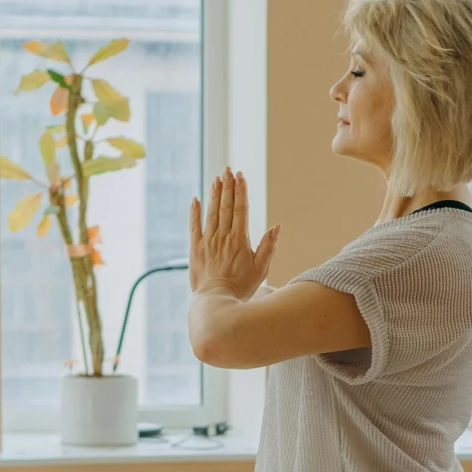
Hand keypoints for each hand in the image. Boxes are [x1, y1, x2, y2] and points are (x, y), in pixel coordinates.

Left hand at [189, 170, 278, 298]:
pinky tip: (196, 199)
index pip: (240, 209)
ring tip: (217, 178)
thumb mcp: (261, 269)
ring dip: (215, 194)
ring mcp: (208, 242)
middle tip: (228, 169)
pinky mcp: (195, 249)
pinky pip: (194, 226)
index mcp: (240, 240)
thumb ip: (268, 246)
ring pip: (211, 212)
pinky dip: (194, 212)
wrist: (217, 302)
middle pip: (226, 206)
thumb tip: (277, 226)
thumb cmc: (242, 288)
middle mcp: (223, 237)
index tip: (240, 176)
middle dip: (228, 186)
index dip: (240, 191)